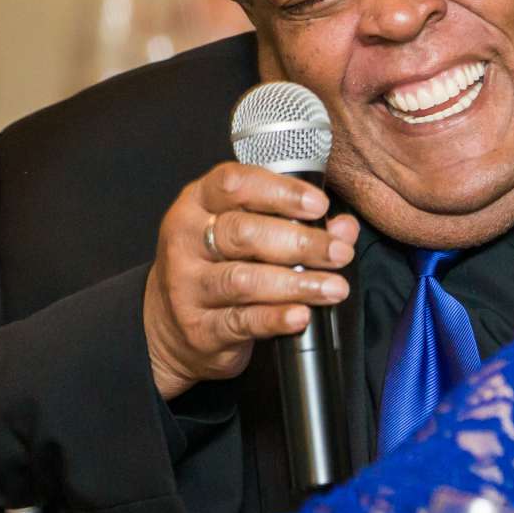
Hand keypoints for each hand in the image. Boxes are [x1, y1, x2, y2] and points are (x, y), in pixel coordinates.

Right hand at [143, 163, 359, 400]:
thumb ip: (297, 223)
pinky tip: (302, 315)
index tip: (319, 205)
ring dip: (296, 283)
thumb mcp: (247, 234)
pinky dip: (276, 318)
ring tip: (334, 287)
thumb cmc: (217, 267)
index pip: (235, 184)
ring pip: (243, 280)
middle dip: (300, 242)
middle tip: (339, 253)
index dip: (282, 192)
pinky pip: (242, 321)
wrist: (169, 328)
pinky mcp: (199, 328)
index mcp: (197, 203)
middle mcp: (186, 240)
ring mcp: (187, 285)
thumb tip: (344, 229)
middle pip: (243, 233)